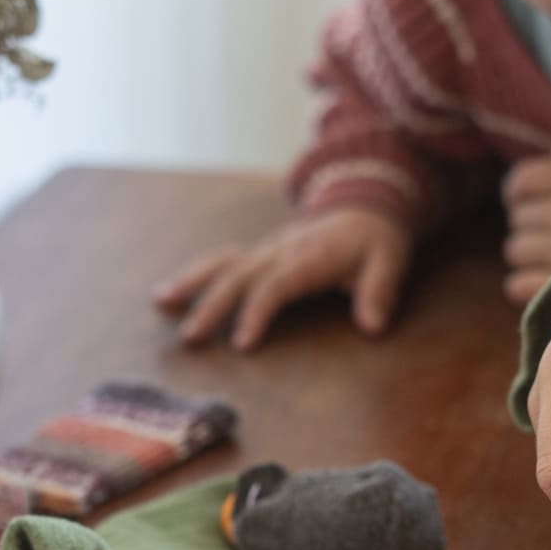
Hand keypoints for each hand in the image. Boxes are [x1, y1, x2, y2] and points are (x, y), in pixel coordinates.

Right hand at [152, 207, 414, 350]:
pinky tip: (168, 294)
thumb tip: (373, 326)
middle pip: (238, 276)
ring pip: (222, 264)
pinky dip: (194, 276)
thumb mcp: (389, 261)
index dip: (257, 312)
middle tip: (190, 337)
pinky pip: (221, 262)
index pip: (276, 285)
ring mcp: (265, 250)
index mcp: (308, 257)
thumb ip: (379, 293)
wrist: (365, 205)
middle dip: (212, 305)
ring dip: (191, 282)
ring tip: (161, 301)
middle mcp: (280, 251)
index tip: (241, 343)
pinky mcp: (258, 254)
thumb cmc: (375, 241)